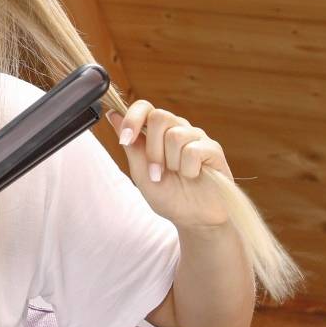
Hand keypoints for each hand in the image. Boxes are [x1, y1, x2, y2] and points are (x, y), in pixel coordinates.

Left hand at [106, 103, 232, 227]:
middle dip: (152, 149)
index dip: (132, 118)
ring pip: (175, 134)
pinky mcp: (213, 149)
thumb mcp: (141, 172)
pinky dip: (188, 169)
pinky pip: (193, 150)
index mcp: (157, 133)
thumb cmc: (168, 195)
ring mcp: (197, 138)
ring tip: (176, 176)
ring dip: (170, 162)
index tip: (125, 139)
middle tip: (156, 172)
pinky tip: (192, 176)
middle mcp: (177, 129)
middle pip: (159, 116)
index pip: (144, 107)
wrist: (193, 218)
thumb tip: (112, 115)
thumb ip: (131, 145)